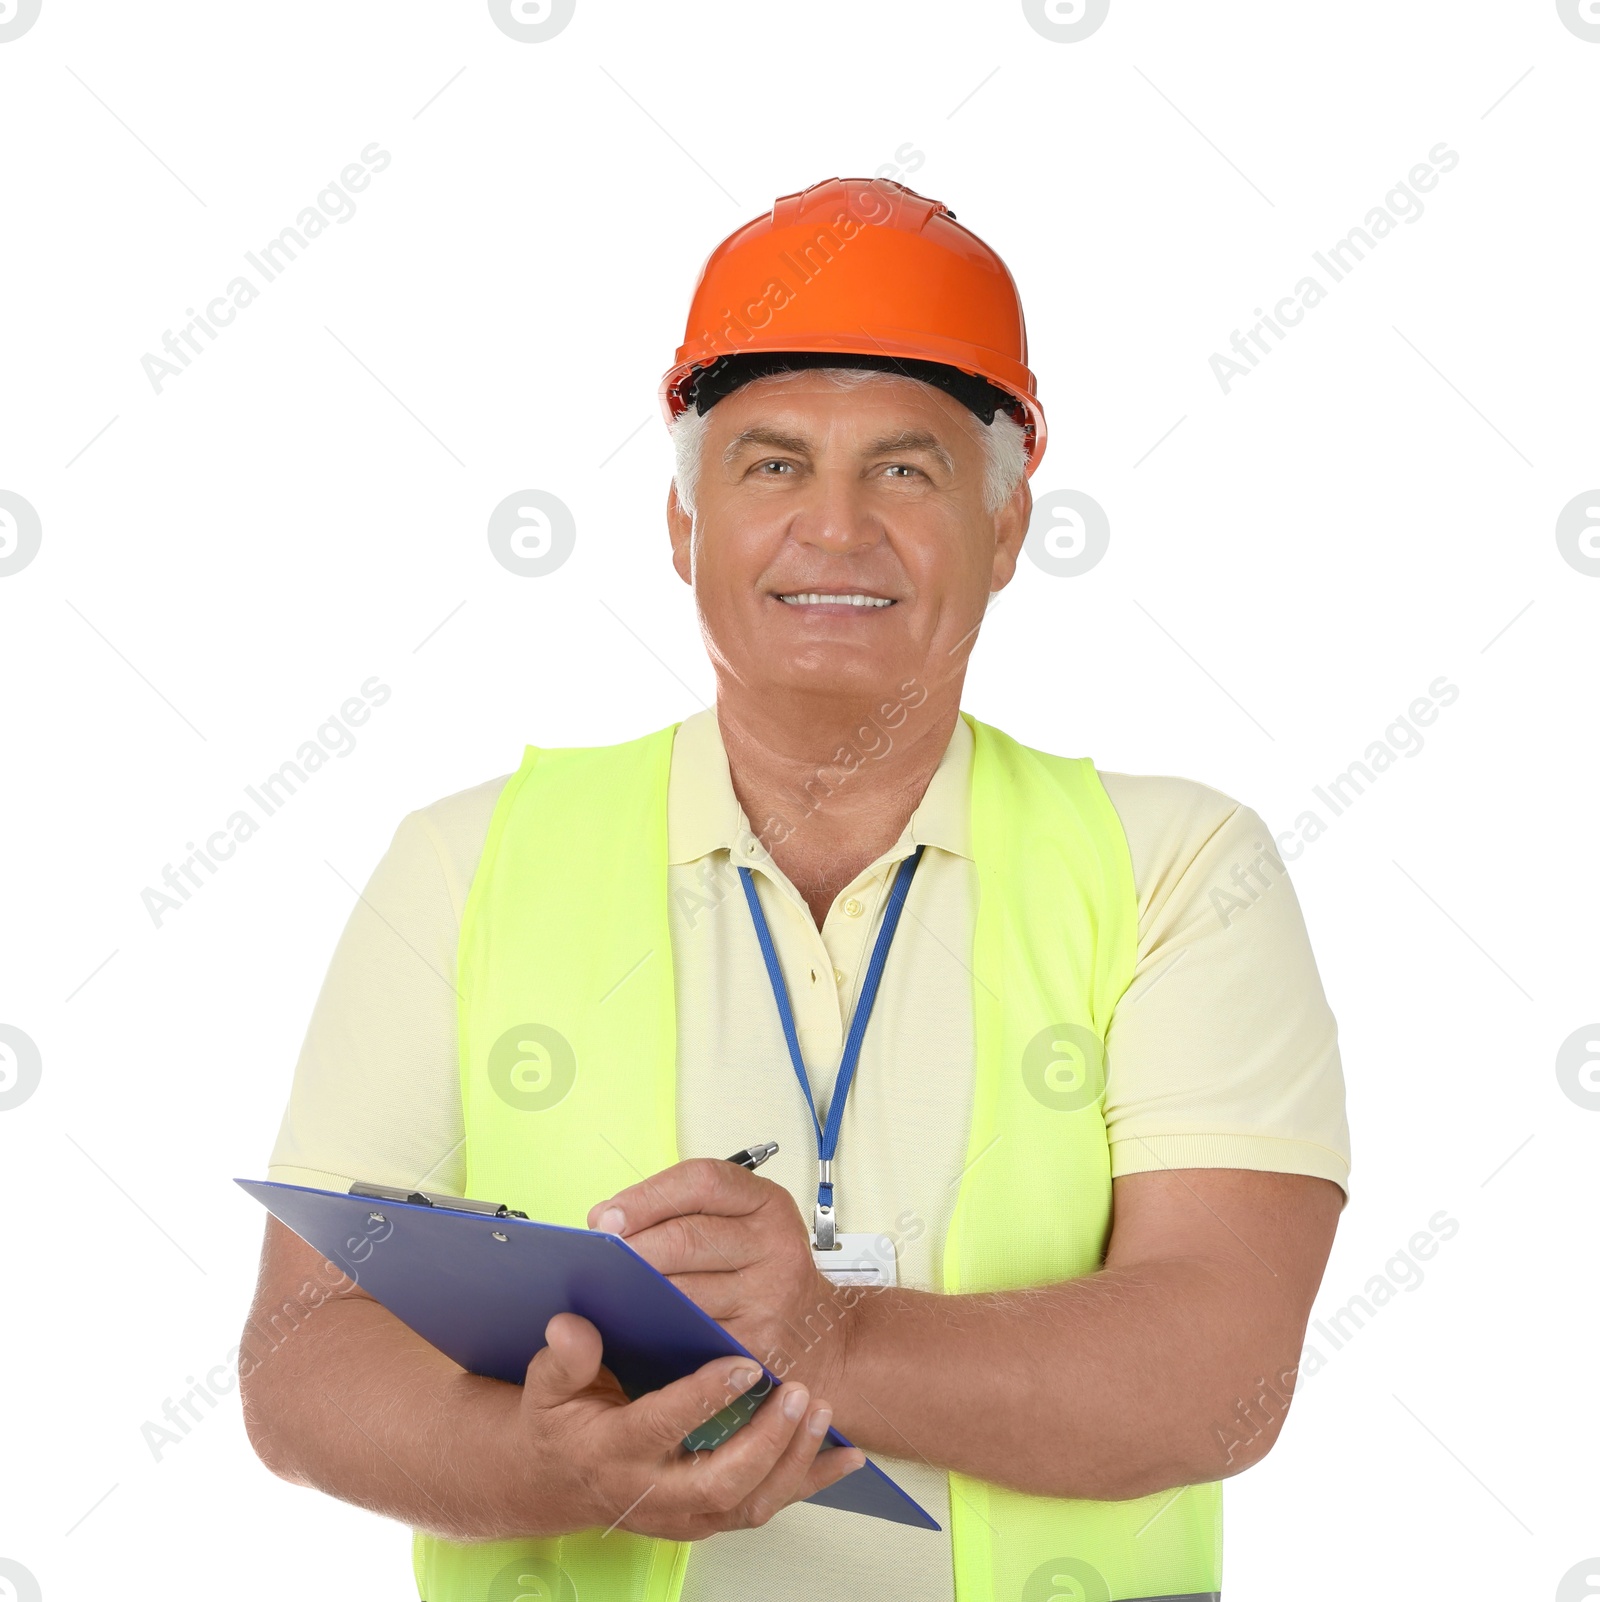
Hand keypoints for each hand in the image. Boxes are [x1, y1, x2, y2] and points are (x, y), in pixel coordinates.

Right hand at [499, 1312, 863, 1539]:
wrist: (554, 1485)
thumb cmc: (558, 1427)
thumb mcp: (545, 1388)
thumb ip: (564, 1358)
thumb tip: (571, 1325)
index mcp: (611, 1453)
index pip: (661, 1428)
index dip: (704, 1398)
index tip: (743, 1364)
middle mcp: (651, 1493)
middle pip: (719, 1482)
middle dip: (765, 1441)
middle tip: (797, 1392)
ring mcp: (684, 1513)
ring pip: (750, 1502)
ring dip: (794, 1461)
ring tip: (821, 1409)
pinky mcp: (710, 1518)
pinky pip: (767, 1506)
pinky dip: (810, 1482)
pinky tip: (845, 1454)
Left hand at [586, 1158, 855, 1394]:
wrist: (820, 1334)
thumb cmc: (763, 1272)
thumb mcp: (745, 1225)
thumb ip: (687, 1213)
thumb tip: (607, 1220)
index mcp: (768, 1204)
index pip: (702, 1181)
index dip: (647, 1195)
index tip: (607, 1216)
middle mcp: (776, 1245)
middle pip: (687, 1237)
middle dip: (633, 1249)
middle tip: (598, 1259)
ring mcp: (769, 1298)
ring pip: (684, 1291)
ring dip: (637, 1293)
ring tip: (607, 1291)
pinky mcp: (755, 1345)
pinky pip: (693, 1334)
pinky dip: (657, 1328)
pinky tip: (635, 1324)